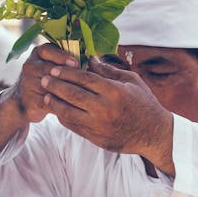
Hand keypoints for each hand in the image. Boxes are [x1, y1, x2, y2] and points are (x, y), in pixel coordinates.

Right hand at [12, 44, 79, 123]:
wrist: (23, 101)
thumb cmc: (47, 80)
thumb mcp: (54, 65)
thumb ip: (70, 61)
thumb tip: (95, 60)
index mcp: (38, 53)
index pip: (48, 50)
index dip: (62, 56)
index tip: (75, 62)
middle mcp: (30, 66)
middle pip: (49, 69)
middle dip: (66, 74)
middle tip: (82, 80)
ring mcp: (27, 83)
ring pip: (49, 86)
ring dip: (65, 90)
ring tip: (81, 94)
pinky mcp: (30, 100)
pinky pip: (48, 102)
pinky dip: (61, 104)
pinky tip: (75, 107)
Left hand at [40, 56, 173, 170]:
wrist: (153, 133)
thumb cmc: (144, 102)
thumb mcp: (131, 81)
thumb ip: (108, 70)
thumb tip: (89, 58)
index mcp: (114, 91)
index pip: (84, 79)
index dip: (67, 73)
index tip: (55, 68)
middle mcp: (105, 109)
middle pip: (73, 94)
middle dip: (56, 86)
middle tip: (44, 79)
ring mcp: (99, 126)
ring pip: (69, 113)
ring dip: (55, 103)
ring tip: (46, 95)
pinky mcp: (96, 138)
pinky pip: (74, 127)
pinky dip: (64, 117)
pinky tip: (59, 110)